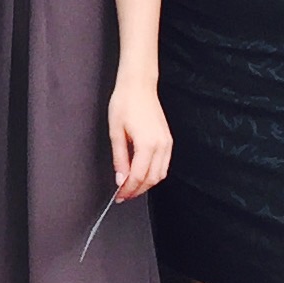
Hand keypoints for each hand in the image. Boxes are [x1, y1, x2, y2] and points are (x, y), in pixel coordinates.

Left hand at [107, 76, 172, 197]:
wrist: (138, 86)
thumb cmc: (125, 103)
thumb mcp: (115, 132)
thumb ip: (119, 158)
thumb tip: (120, 179)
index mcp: (147, 144)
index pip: (138, 177)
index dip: (128, 190)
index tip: (119, 196)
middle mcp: (161, 146)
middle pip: (151, 179)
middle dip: (137, 190)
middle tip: (123, 195)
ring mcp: (167, 143)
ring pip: (160, 174)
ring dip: (146, 184)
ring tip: (131, 187)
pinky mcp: (168, 140)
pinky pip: (164, 164)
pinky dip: (154, 174)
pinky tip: (142, 174)